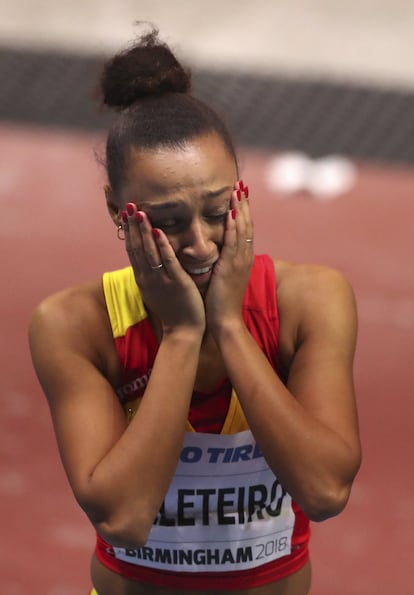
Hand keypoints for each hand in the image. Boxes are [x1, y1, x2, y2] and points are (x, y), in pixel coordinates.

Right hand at [122, 203, 205, 335]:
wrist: (182, 332)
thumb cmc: (172, 310)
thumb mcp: (156, 290)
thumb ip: (151, 273)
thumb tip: (148, 258)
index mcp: (143, 278)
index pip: (132, 250)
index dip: (128, 232)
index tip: (125, 214)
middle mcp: (148, 277)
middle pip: (137, 248)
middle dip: (132, 226)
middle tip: (128, 205)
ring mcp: (161, 280)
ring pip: (149, 252)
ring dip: (144, 231)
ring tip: (139, 212)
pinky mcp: (176, 283)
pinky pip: (168, 261)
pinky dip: (162, 246)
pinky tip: (158, 231)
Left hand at [205, 181, 252, 335]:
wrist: (225, 321)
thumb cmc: (221, 302)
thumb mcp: (223, 277)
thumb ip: (222, 262)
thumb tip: (217, 252)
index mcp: (241, 259)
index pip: (244, 229)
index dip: (243, 211)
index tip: (239, 193)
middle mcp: (244, 257)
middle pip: (247, 224)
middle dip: (244, 204)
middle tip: (241, 183)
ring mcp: (240, 262)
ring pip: (243, 230)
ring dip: (240, 209)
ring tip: (237, 190)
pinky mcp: (231, 268)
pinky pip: (234, 243)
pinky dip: (234, 227)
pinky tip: (231, 213)